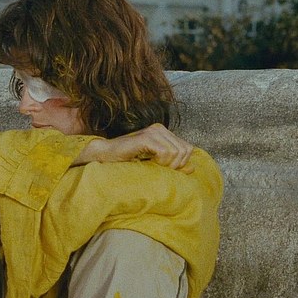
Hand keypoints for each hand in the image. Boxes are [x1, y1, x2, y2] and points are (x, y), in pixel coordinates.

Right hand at [77, 123, 194, 172]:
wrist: (105, 156)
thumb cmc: (126, 161)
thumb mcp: (154, 164)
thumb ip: (173, 165)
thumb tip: (193, 168)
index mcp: (163, 132)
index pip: (187, 148)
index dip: (181, 163)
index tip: (165, 169)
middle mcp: (160, 128)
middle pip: (185, 150)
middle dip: (175, 165)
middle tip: (159, 169)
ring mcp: (153, 131)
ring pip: (177, 152)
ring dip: (167, 164)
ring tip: (152, 166)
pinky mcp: (146, 137)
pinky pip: (165, 152)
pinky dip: (160, 162)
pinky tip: (149, 163)